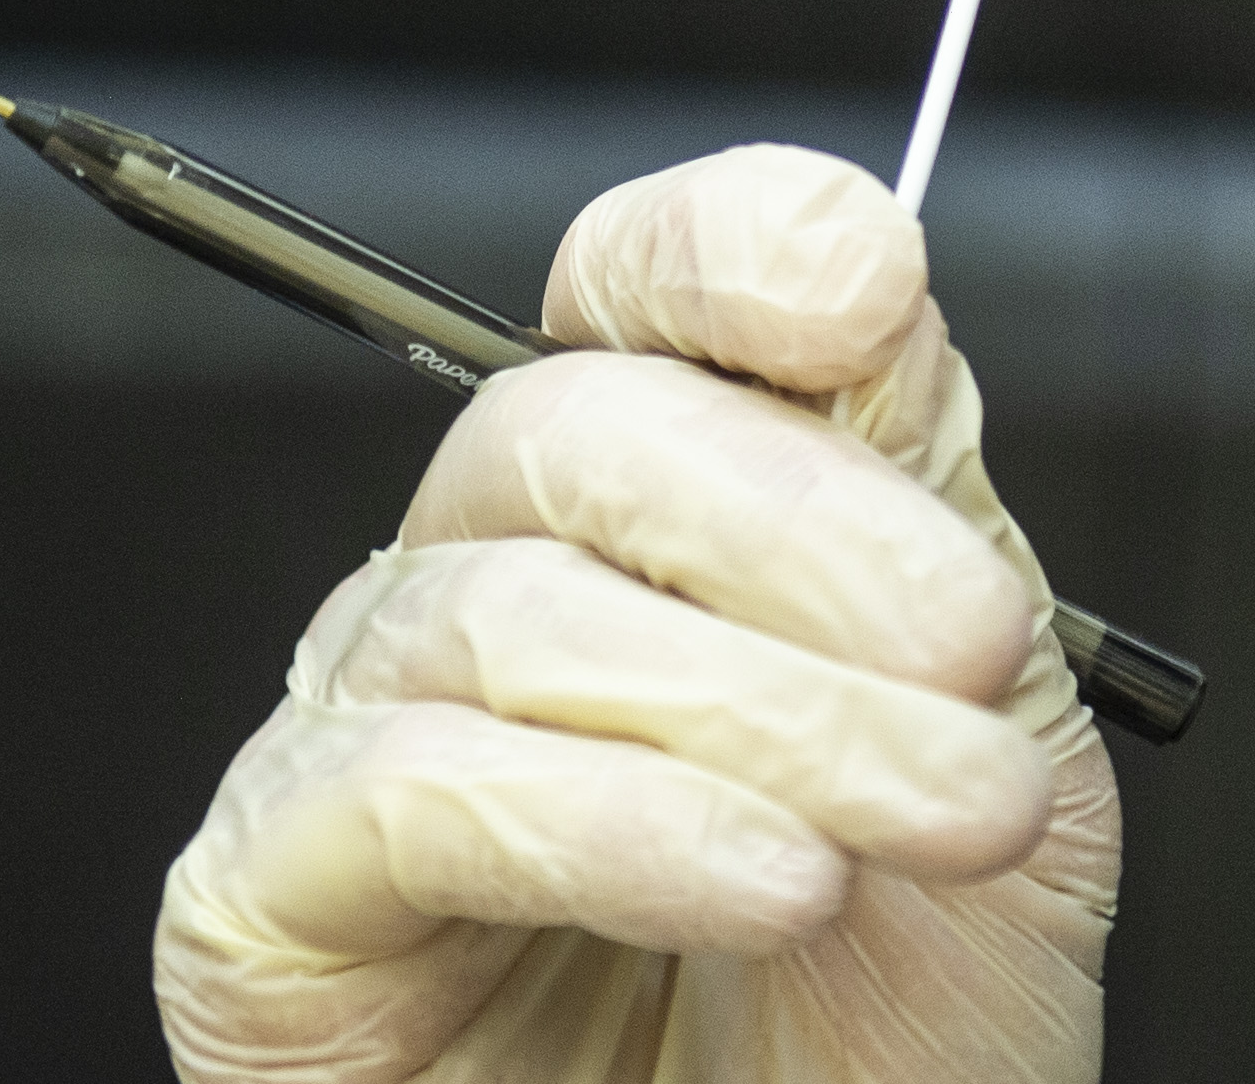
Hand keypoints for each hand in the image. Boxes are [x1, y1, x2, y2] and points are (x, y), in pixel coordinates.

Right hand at [155, 144, 1120, 1081]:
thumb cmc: (892, 1037)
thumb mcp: (986, 738)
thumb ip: (924, 507)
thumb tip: (870, 277)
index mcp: (647, 522)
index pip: (625, 293)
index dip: (718, 249)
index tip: (861, 292)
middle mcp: (482, 591)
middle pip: (564, 426)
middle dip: (801, 524)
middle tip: (970, 654)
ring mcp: (358, 739)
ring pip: (509, 614)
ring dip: (766, 710)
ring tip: (938, 814)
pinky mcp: (268, 903)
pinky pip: (408, 793)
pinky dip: (614, 823)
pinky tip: (766, 879)